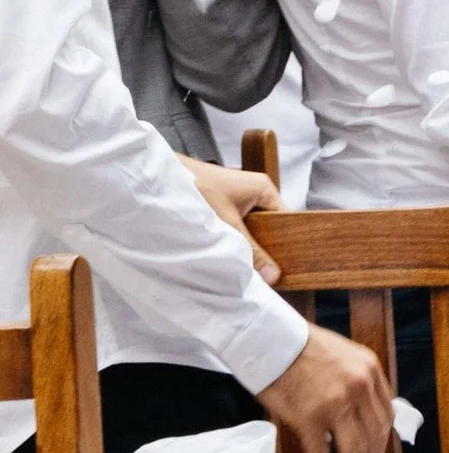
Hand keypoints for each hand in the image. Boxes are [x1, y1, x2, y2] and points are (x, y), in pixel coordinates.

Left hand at [181, 153, 280, 281]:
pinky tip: (230, 254)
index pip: (286, 220)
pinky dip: (233, 239)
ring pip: (250, 228)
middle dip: (264, 248)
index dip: (286, 245)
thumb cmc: (196, 187)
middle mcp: (255, 191)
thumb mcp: (227, 224)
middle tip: (266, 274)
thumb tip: (273, 276)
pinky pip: (236, 226)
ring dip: (246, 244)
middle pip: (269, 226)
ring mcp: (239, 197)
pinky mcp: (223, 203)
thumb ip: (250, 250)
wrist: (158, 176)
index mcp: (265, 189)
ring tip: (249, 267)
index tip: (286, 268)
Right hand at [259, 324, 392, 452]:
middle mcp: (360, 386)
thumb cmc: (298, 346)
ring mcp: (336, 402)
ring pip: (355, 451)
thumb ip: (357, 384)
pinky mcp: (309, 416)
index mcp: (371, 370)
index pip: (385, 417)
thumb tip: (360, 421)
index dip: (381, 445)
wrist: (266, 336)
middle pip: (376, 437)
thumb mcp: (343, 356)